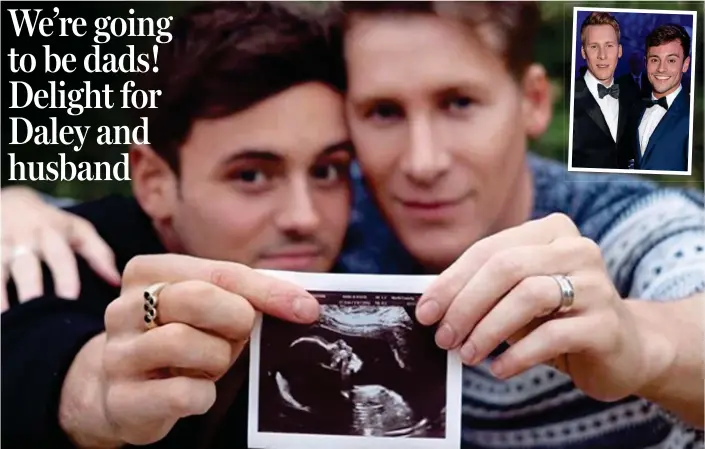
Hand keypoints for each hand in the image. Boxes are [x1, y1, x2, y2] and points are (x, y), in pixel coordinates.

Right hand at [1, 187, 120, 310]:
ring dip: (0, 294)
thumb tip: (116, 281)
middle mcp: (24, 239)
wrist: (10, 200)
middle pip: (27, 267)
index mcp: (52, 233)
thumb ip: (99, 254)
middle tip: (37, 313)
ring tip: (6, 318)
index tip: (70, 300)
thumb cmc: (52, 223)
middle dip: (31, 289)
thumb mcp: (78, 230)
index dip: (66, 278)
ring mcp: (0, 245)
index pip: (61, 257)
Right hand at [61, 254, 319, 446]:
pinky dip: (202, 394)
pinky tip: (199, 391)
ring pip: (181, 342)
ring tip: (212, 363)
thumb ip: (248, 296)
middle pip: (195, 298)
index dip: (267, 291)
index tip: (306, 309)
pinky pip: (179, 393)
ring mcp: (117, 353)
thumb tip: (305, 304)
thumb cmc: (180, 338)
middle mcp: (123, 308)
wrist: (121, 389)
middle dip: (235, 319)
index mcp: (148, 272)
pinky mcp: (121, 398)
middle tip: (243, 334)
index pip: (219, 272)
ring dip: (216, 358)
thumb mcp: (209, 308)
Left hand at [416, 213, 650, 401]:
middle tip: (443, 337)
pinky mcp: (607, 323)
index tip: (425, 312)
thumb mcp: (516, 297)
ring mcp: (597, 284)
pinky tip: (499, 369)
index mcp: (550, 232)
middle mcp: (577, 249)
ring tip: (466, 354)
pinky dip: (518, 354)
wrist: (624, 349)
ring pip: (529, 296)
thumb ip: (482, 292)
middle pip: (506, 268)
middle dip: (466, 304)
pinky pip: (553, 335)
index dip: (451, 282)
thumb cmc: (557, 318)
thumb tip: (431, 306)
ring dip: (488, 329)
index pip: (488, 251)